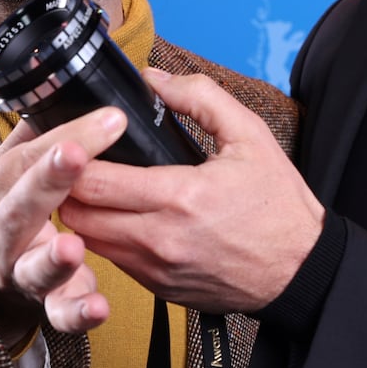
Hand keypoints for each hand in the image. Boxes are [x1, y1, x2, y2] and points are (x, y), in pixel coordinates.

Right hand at [0, 107, 127, 345]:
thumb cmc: (4, 212)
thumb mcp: (6, 171)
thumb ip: (32, 138)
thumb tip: (61, 86)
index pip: (26, 159)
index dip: (66, 137)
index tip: (111, 118)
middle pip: (20, 208)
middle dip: (48, 180)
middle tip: (78, 155)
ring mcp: (17, 273)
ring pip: (31, 267)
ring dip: (52, 259)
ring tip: (73, 246)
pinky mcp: (41, 306)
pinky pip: (58, 314)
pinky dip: (77, 313)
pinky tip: (100, 307)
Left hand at [59, 69, 322, 312]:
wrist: (301, 271)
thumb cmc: (278, 205)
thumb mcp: (249, 137)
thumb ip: (200, 97)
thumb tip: (153, 79)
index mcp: (181, 196)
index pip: (94, 180)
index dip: (72, 157)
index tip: (70, 138)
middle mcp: (161, 238)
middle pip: (78, 213)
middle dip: (65, 185)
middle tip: (70, 161)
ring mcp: (157, 269)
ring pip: (87, 240)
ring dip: (81, 213)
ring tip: (89, 186)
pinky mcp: (159, 289)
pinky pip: (112, 260)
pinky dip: (105, 237)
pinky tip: (116, 215)